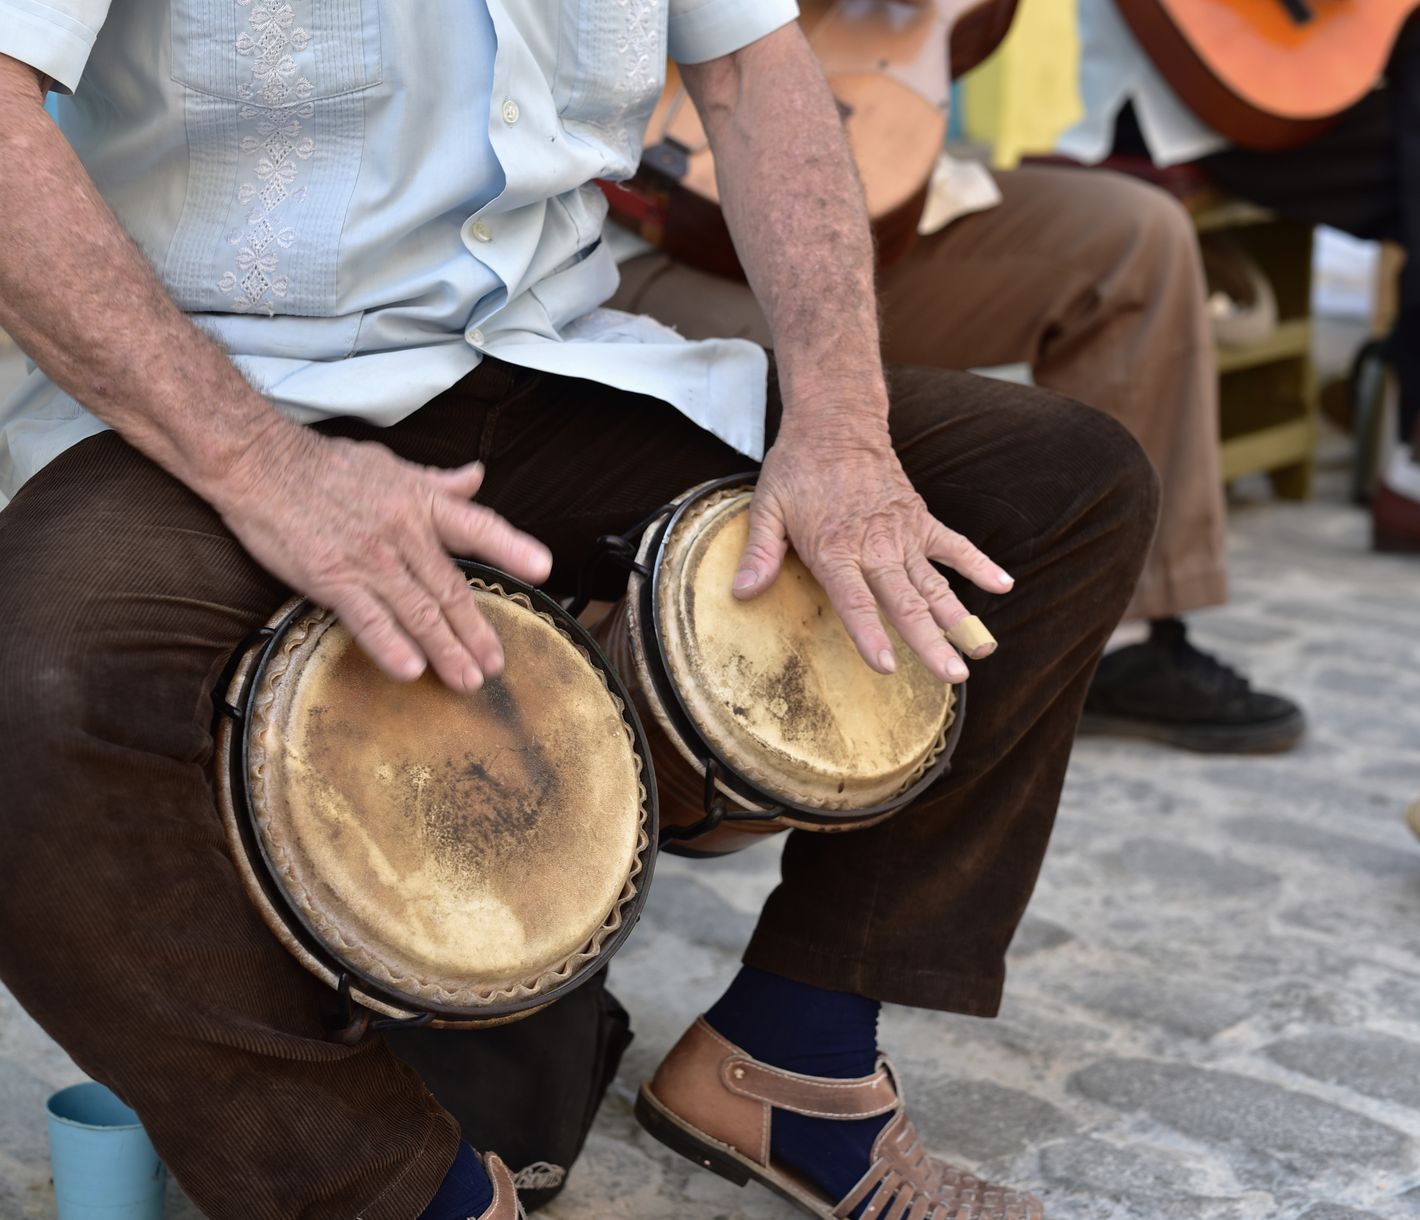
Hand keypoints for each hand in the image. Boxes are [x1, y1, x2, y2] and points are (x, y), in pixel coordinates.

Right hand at [212, 420, 551, 691]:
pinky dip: (390, 646)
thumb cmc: (326, 466)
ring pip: (418, 612)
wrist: (261, 463)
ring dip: (446, 650)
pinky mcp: (332, 577)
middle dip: (477, 631)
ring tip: (467, 680)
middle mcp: (403, 532)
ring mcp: (369, 557)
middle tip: (496, 664)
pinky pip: (368, 619)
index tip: (544, 568)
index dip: (512, 547)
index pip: (478, 525)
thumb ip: (438, 480)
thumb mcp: (391, 465)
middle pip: (451, 588)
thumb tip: (476, 478)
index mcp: (422, 502)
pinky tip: (410, 671)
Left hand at [734, 426, 1012, 683]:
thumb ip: (759, 553)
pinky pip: (954, 546)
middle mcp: (874, 546)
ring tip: (982, 649)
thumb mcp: (766, 507)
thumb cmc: (797, 470)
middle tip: (953, 676)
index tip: (887, 666)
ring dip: (959, 618)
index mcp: (835, 549)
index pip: (855, 602)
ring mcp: (903, 533)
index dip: (871, 635)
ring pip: (934, 584)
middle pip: (906, 602)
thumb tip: (740, 594)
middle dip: (930, 642)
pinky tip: (1003, 586)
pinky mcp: (920, 519)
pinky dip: (979, 564)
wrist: (835, 423)